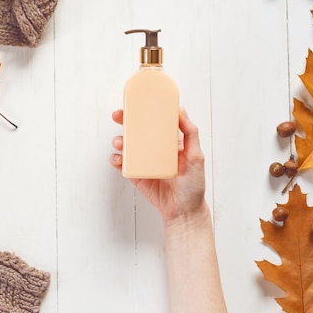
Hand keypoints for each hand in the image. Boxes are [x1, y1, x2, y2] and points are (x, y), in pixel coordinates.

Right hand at [110, 108, 206, 222]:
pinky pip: (122, 163)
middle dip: (125, 121)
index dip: (145, 109)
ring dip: (119, 140)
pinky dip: (116, 159)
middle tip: (118, 116)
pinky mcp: (136, 174)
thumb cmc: (193, 185)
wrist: (183, 211)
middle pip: (137, 129)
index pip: (156, 120)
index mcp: (170, 141)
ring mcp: (144, 161)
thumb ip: (190, 133)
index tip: (137, 101)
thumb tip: (180, 109)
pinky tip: (118, 158)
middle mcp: (155, 148)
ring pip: (127, 145)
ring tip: (120, 142)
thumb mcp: (197, 156)